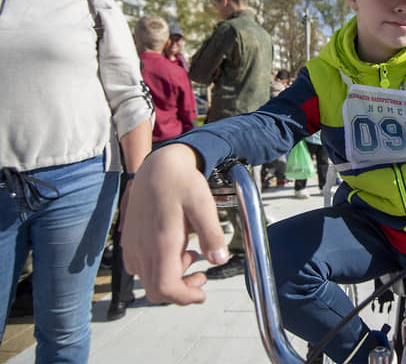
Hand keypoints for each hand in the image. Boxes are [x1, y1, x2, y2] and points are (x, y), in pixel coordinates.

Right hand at [120, 144, 228, 303]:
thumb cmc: (180, 182)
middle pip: (155, 290)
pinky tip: (174, 249)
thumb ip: (212, 234)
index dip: (184, 298)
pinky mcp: (130, 239)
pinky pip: (139, 266)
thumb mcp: (203, 205)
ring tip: (190, 254)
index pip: (165, 289)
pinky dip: (157, 267)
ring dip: (170, 277)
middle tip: (201, 275)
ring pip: (147, 279)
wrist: (159, 165)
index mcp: (160, 243)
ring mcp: (133, 244)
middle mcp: (141, 248)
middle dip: (180, 290)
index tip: (202, 294)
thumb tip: (219, 259)